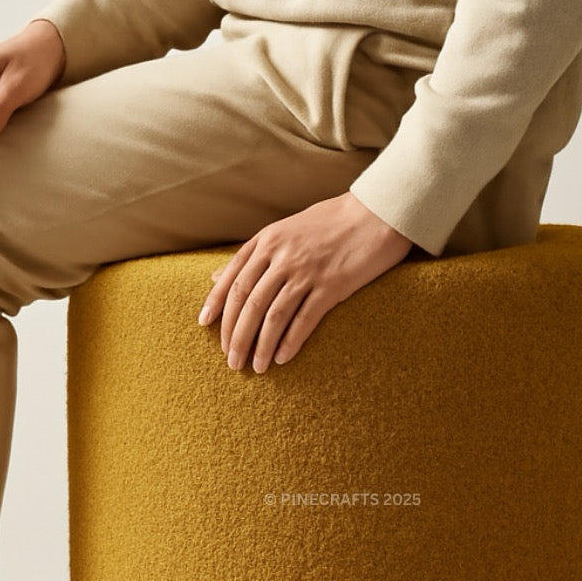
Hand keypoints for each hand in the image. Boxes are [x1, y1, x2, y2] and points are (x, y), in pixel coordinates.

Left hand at [198, 191, 414, 371]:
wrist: (377, 213)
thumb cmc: (331, 222)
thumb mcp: (284, 230)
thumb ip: (251, 255)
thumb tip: (216, 276)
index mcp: (267, 241)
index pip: (232, 279)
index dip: (216, 305)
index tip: (204, 326)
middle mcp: (282, 256)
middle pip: (247, 303)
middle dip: (235, 336)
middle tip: (231, 360)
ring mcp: (306, 271)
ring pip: (272, 316)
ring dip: (260, 346)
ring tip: (255, 367)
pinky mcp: (332, 286)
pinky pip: (304, 319)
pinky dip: (289, 342)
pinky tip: (281, 358)